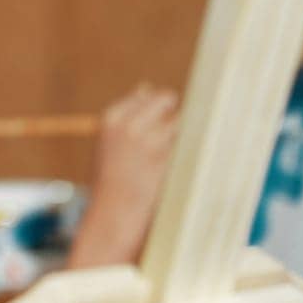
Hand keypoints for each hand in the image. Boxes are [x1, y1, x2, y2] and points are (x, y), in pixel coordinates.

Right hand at [68, 83, 179, 267]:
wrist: (112, 215)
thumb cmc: (112, 179)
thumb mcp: (111, 142)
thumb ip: (129, 114)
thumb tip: (146, 86)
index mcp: (113, 117)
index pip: (148, 95)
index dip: (158, 111)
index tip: (157, 129)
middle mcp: (130, 125)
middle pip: (168, 101)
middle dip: (172, 116)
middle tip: (166, 140)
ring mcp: (150, 141)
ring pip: (182, 123)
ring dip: (182, 136)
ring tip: (166, 158)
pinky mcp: (170, 159)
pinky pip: (190, 143)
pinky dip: (191, 151)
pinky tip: (180, 165)